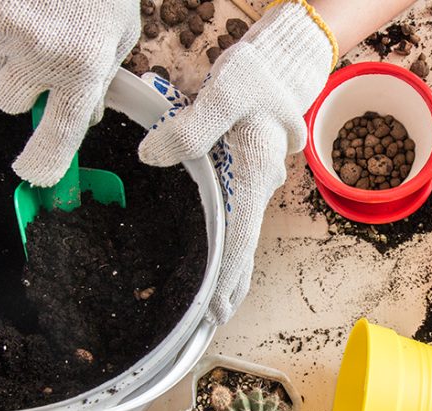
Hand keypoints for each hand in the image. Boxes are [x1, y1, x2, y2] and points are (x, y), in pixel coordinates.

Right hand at [0, 1, 139, 185]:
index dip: (44, 162)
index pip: (59, 135)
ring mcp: (5, 26)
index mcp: (83, 68)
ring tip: (36, 15)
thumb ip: (100, 79)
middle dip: (25, 81)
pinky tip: (18, 8)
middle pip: (14, 99)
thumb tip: (84, 119)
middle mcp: (42, 53)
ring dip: (9, 48)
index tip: (36, 172)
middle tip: (45, 46)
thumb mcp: (120, 34)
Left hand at [139, 1, 335, 323]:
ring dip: (231, 269)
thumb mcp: (225, 94)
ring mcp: (257, 184)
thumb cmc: (255, 79)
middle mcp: (260, 188)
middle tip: (214, 321)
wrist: (280, 67)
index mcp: (254, 178)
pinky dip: (230, 245)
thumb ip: (189, 128)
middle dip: (232, 286)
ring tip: (216, 300)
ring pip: (243, 236)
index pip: (240, 241)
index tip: (217, 311)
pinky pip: (240, 219)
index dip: (227, 279)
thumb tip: (151, 156)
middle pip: (245, 248)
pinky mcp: (249, 175)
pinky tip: (219, 255)